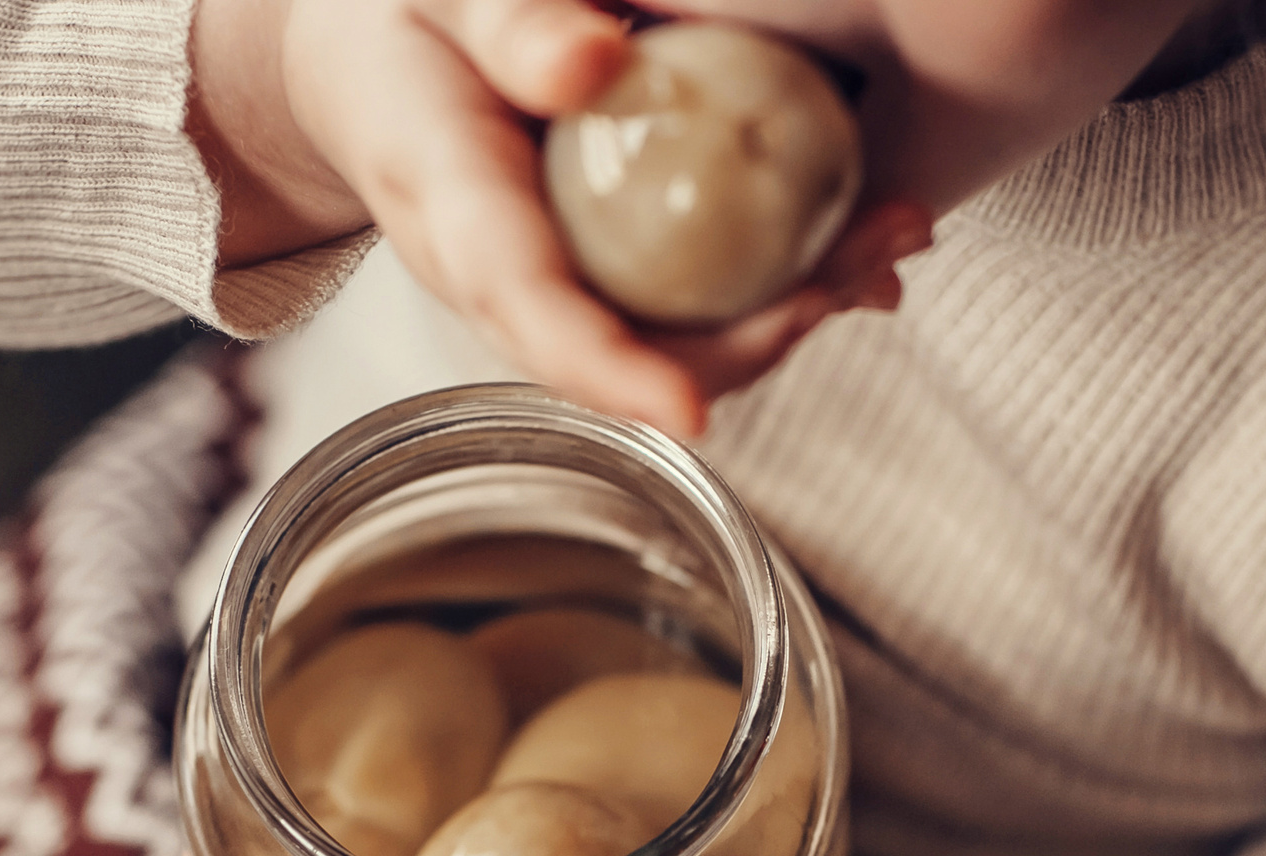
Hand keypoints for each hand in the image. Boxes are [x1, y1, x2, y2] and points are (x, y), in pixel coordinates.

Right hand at [190, 0, 931, 436]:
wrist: (374, 66)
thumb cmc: (413, 22)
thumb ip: (510, 25)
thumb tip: (589, 63)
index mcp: (454, 211)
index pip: (527, 306)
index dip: (607, 368)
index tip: (685, 407)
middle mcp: (506, 281)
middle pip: (632, 353)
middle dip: (757, 339)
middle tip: (862, 268)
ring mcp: (561, 291)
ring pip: (678, 345)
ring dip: (796, 309)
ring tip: (891, 238)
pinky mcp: (607, 281)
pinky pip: (695, 309)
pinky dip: (785, 283)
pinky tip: (859, 240)